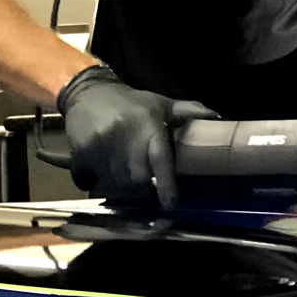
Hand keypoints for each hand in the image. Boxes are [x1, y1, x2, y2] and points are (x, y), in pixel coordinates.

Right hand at [57, 65, 216, 207]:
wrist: (87, 93)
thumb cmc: (130, 103)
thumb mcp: (159, 104)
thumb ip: (186, 112)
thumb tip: (216, 116)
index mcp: (148, 126)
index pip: (160, 160)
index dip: (166, 185)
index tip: (170, 204)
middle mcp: (124, 138)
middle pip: (138, 181)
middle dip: (144, 189)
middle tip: (146, 188)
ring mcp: (100, 148)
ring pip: (116, 184)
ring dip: (123, 187)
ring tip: (125, 175)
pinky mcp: (80, 155)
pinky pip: (91, 182)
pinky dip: (97, 181)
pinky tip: (102, 169)